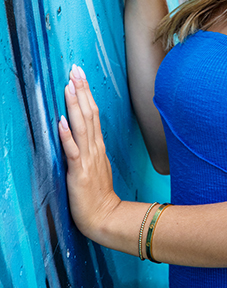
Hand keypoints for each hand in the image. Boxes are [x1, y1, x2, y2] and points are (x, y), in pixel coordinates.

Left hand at [58, 65, 120, 240]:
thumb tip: (81, 133)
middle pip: (89, 114)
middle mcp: (94, 148)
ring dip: (76, 105)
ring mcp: (88, 159)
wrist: (105, 217)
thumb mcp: (96, 167)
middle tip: (75, 70)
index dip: (86, 94)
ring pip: (83, 126)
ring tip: (69, 86)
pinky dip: (68, 135)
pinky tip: (62, 121)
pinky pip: (73, 150)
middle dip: (82, 91)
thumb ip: (90, 149)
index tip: (79, 76)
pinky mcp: (79, 172)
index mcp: (98, 147)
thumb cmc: (98, 196)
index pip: (93, 114)